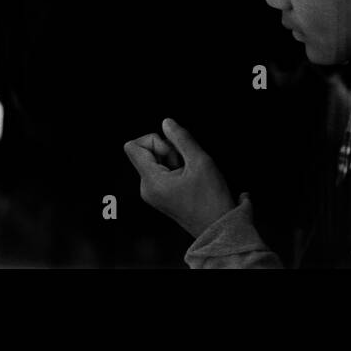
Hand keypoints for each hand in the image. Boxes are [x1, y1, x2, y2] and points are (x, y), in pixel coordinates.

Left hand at [124, 118, 235, 237]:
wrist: (219, 227)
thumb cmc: (211, 198)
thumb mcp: (200, 161)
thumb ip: (181, 138)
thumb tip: (166, 123)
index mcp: (151, 181)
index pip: (132, 146)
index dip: (153, 140)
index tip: (173, 152)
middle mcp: (146, 188)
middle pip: (145, 152)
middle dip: (167, 151)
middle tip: (186, 166)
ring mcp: (152, 193)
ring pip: (155, 160)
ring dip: (174, 160)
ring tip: (190, 174)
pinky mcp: (161, 195)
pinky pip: (161, 171)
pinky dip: (175, 169)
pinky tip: (190, 180)